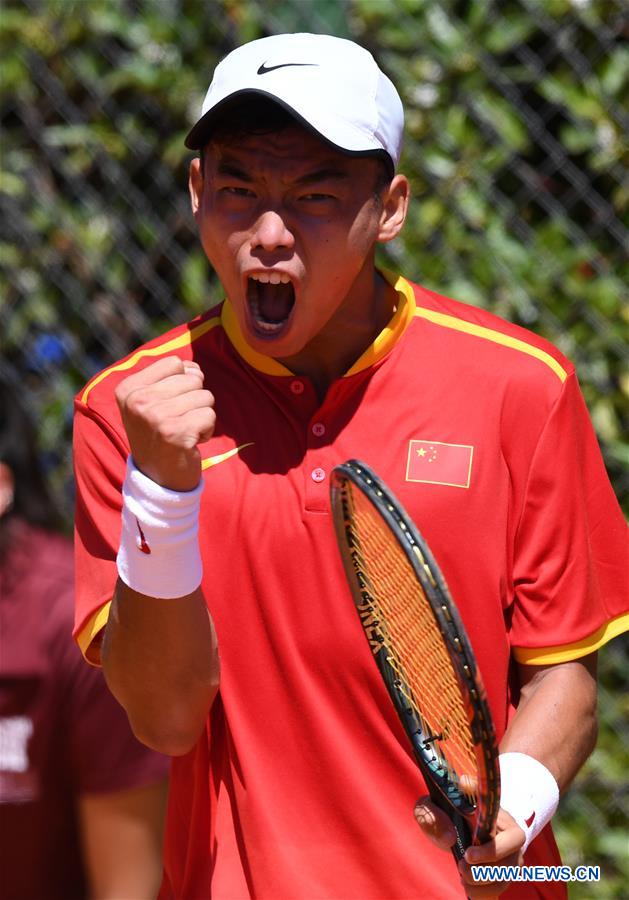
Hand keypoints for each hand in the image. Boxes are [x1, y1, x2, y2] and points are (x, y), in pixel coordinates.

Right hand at [115, 357, 214, 491]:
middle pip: (192, 379)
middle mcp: (138, 400)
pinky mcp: (176, 432)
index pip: (174, 363)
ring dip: (201, 416)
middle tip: (178, 422)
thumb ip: (172, 378)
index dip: (183, 382)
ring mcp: (156, 416)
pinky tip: (191, 442)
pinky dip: (207, 430)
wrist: (157, 479)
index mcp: (128, 389)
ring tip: (184, 431)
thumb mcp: (152, 402)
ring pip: (205, 396)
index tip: (170, 405)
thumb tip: (194, 368)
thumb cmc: (158, 435)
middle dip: (194, 400)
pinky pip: (210, 415)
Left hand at [414, 798, 524, 897]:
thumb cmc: (445, 808)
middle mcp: (511, 837)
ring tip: (462, 878)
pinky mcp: (503, 872)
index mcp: (499, 816)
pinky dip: (482, 894)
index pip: (513, 837)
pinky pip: (498, 890)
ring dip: (480, 885)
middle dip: (482, 871)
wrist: (454, 817)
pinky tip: (468, 887)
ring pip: (504, 880)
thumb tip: (449, 838)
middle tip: (461, 866)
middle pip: (510, 863)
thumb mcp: (432, 805)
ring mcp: (510, 856)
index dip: (492, 851)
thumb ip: (434, 815)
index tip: (468, 855)